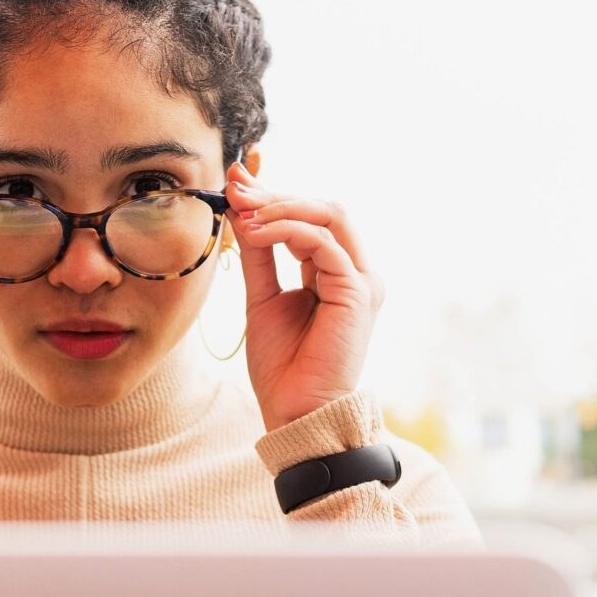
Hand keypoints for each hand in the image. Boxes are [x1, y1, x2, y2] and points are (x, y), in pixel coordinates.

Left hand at [224, 162, 385, 432]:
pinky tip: (256, 234)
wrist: (296, 411)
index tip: (236, 185)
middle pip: (325, 208)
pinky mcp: (357, 292)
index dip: (275, 197)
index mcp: (336, 272)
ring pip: (330, 216)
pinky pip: (324, 243)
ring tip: (245, 214)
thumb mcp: (261, 296)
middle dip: (277, 195)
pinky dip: (288, 230)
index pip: (311, 218)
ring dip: (283, 208)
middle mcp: (354, 272)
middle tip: (237, 191)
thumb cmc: (283, 364)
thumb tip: (241, 207)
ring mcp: (361, 280)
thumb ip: (257, 252)